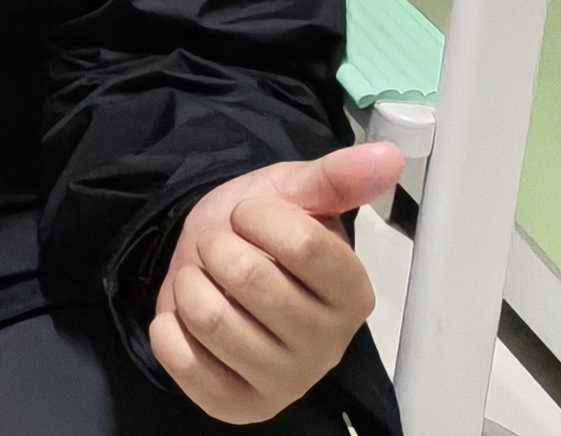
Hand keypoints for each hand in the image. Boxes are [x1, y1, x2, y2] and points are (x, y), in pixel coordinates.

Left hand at [149, 144, 400, 422]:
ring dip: (191, 283)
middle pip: (250, 278)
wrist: (212, 266)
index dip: (259, 218)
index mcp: (352, 293)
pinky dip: (170, 327)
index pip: (304, 245)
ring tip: (207, 281)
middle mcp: (328, 346)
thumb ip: (337, 177)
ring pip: (212, 318)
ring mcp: (284, 382)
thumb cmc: (258, 231)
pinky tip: (189, 319)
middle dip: (217, 247)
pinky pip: (183, 361)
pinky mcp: (238, 405)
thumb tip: (390, 155)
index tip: (250, 218)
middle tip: (223, 251)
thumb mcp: (291, 192)